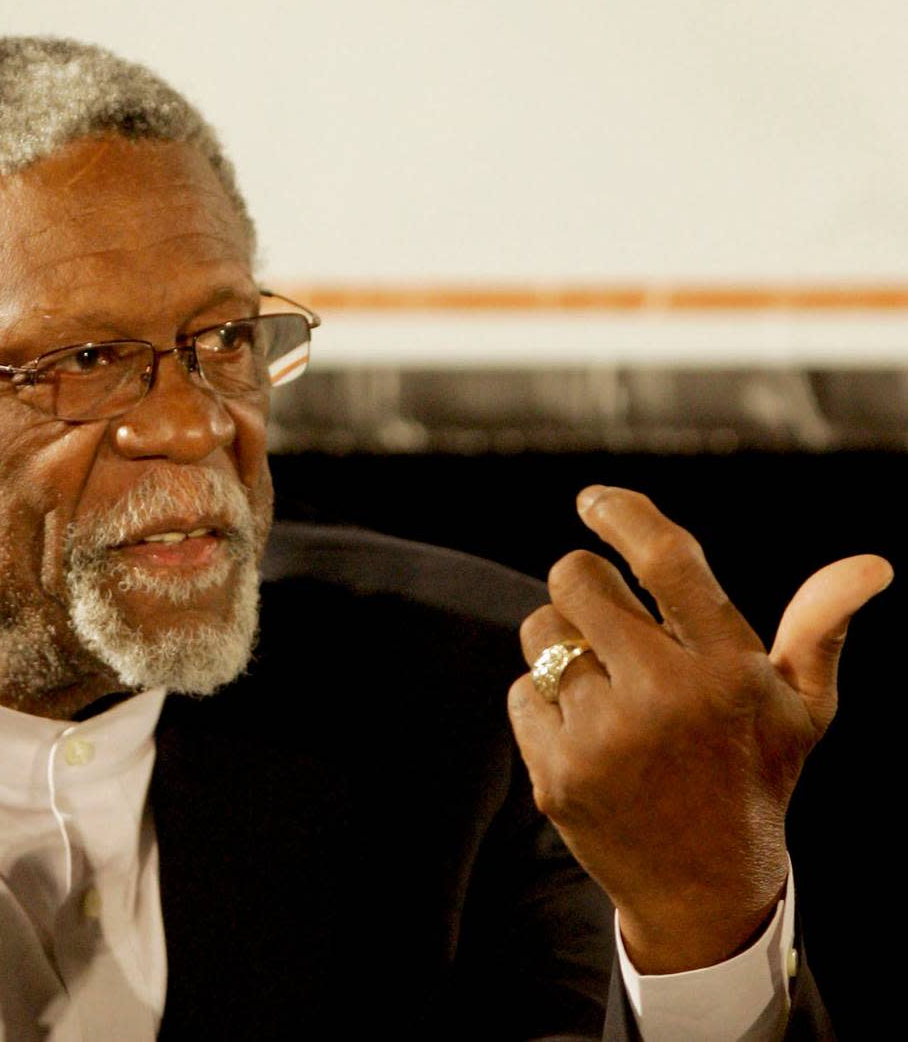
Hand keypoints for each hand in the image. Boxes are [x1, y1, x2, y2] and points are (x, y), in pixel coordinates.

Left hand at [508, 485, 892, 973]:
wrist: (706, 893)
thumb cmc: (754, 776)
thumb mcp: (802, 707)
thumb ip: (821, 625)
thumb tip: (872, 565)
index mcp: (725, 668)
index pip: (664, 557)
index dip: (622, 512)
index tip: (594, 500)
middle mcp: (663, 697)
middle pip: (577, 577)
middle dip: (588, 585)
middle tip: (611, 619)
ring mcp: (605, 738)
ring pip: (541, 630)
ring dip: (563, 644)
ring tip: (605, 683)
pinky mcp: (557, 775)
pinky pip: (520, 690)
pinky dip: (542, 702)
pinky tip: (587, 734)